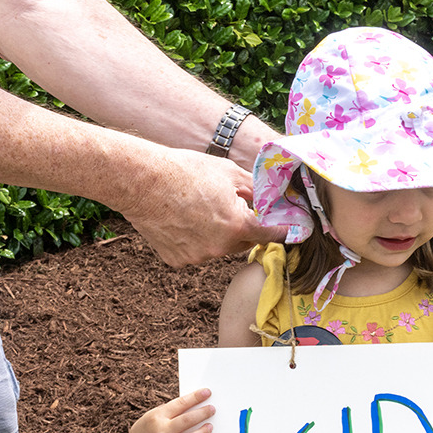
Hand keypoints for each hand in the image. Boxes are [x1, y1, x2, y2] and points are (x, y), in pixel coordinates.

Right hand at [119, 149, 284, 266]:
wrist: (142, 181)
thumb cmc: (185, 171)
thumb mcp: (229, 172)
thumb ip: (256, 190)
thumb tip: (273, 199)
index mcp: (237, 225)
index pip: (271, 234)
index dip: (282, 230)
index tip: (290, 230)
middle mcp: (220, 248)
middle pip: (244, 242)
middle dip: (244, 228)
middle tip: (231, 207)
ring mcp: (197, 257)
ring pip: (219, 248)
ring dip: (218, 235)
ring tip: (200, 210)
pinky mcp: (178, 260)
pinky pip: (196, 252)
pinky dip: (195, 241)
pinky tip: (183, 220)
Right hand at [129, 388, 215, 432]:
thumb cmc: (149, 428)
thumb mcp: (156, 414)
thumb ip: (173, 412)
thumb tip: (197, 406)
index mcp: (157, 417)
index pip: (180, 404)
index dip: (195, 397)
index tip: (206, 393)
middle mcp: (160, 432)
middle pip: (186, 421)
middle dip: (202, 413)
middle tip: (211, 410)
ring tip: (210, 427)